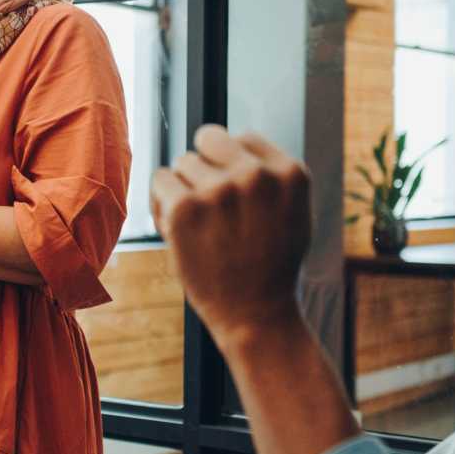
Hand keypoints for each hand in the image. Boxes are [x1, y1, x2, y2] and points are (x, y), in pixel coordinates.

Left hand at [151, 125, 312, 347]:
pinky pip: (160, 180)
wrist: (256, 315)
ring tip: (198, 224)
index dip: (231, 164)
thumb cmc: (271, 266)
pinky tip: (177, 228)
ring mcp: (220, 190)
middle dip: (205, 166)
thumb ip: (271, 176)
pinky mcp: (185, 208)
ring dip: (183, 188)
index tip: (232, 193)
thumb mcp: (293, 213)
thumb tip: (234, 142)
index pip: (244, 138)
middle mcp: (256, 175)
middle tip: (209, 204)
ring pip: (182, 162)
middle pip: (209, 138)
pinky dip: (161, 202)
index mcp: (289, 173)